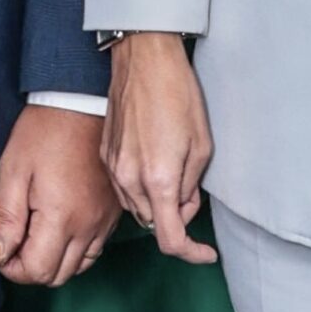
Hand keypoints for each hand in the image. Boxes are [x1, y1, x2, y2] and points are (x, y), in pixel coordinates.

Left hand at [0, 105, 118, 285]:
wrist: (80, 103)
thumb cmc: (43, 132)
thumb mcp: (13, 170)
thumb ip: (5, 219)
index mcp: (62, 218)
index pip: (37, 271)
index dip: (12, 268)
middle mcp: (89, 227)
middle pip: (59, 276)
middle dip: (31, 267)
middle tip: (14, 240)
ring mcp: (105, 222)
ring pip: (79, 267)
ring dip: (54, 261)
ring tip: (35, 232)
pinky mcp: (114, 214)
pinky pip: (95, 250)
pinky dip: (75, 250)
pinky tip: (59, 228)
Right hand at [103, 33, 217, 265]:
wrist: (143, 58)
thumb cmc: (178, 95)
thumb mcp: (201, 145)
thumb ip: (191, 186)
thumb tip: (181, 204)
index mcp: (158, 179)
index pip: (170, 239)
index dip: (191, 253)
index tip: (205, 251)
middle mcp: (129, 179)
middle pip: (152, 223)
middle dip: (175, 218)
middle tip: (190, 188)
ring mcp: (113, 166)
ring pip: (136, 207)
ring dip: (156, 203)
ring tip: (172, 170)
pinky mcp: (104, 153)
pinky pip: (123, 187)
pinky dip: (140, 187)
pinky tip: (152, 162)